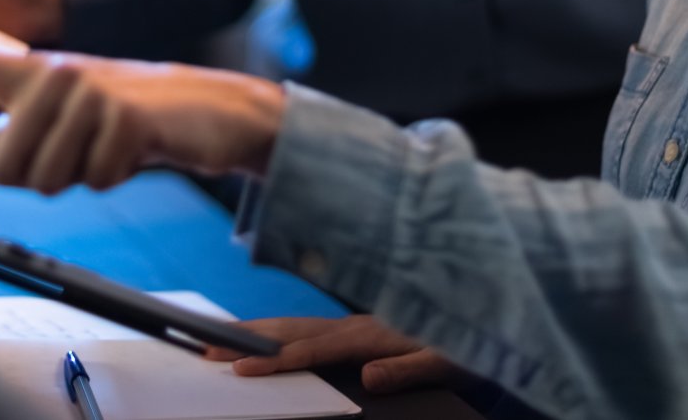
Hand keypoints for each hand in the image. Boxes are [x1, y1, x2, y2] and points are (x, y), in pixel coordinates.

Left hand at [0, 26, 286, 191]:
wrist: (204, 107)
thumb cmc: (123, 116)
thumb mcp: (62, 125)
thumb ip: (14, 136)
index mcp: (30, 72)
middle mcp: (52, 74)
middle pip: (4, 165)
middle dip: (37, 176)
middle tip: (77, 152)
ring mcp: (87, 92)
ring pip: (46, 177)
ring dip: (79, 177)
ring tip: (106, 145)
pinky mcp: (123, 116)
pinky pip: (94, 179)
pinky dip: (114, 177)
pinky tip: (133, 148)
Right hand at [205, 315, 460, 393]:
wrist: (482, 308)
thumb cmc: (466, 339)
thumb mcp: (447, 360)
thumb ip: (408, 369)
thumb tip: (369, 378)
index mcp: (369, 335)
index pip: (311, 351)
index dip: (273, 362)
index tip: (240, 369)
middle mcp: (354, 326)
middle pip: (289, 332)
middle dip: (246, 340)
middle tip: (205, 346)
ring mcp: (352, 325)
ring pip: (293, 327)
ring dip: (256, 333)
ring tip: (221, 340)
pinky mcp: (356, 329)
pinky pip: (307, 330)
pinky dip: (278, 333)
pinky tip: (266, 339)